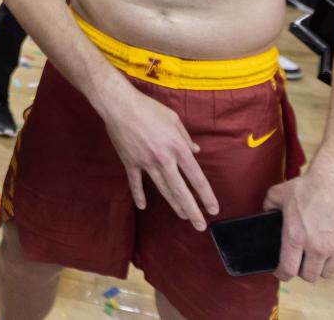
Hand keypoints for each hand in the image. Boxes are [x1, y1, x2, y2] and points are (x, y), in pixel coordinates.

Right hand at [98, 79, 218, 230]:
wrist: (120, 106)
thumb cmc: (149, 108)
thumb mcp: (173, 119)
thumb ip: (186, 137)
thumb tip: (195, 150)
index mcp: (178, 148)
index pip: (196, 177)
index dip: (206, 195)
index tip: (213, 209)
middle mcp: (164, 160)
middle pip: (180, 191)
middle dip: (192, 210)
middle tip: (200, 226)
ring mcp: (146, 164)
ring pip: (162, 190)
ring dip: (174, 205)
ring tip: (183, 216)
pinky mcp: (130, 163)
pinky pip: (136, 183)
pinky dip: (139, 195)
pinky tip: (143, 206)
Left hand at [263, 162, 333, 281]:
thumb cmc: (308, 186)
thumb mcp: (278, 193)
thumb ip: (268, 206)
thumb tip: (266, 212)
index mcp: (295, 238)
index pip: (288, 270)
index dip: (281, 274)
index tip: (280, 272)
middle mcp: (316, 248)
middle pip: (309, 276)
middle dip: (301, 272)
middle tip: (299, 262)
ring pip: (327, 272)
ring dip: (320, 267)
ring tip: (315, 257)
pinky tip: (331, 247)